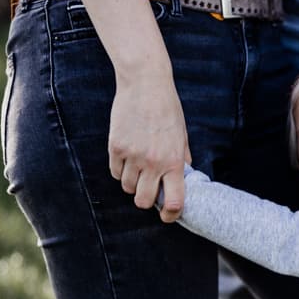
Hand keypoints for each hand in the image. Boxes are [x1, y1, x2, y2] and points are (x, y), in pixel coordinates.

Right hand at [108, 65, 192, 222]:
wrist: (145, 84)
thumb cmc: (168, 109)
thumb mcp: (182, 135)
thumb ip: (182, 158)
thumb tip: (183, 179)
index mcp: (174, 161)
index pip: (174, 201)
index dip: (171, 214)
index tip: (168, 214)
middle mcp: (153, 162)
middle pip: (143, 201)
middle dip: (146, 200)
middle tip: (149, 189)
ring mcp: (132, 156)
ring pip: (128, 188)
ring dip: (133, 183)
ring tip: (138, 167)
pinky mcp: (115, 147)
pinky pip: (115, 172)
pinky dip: (120, 170)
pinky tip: (127, 157)